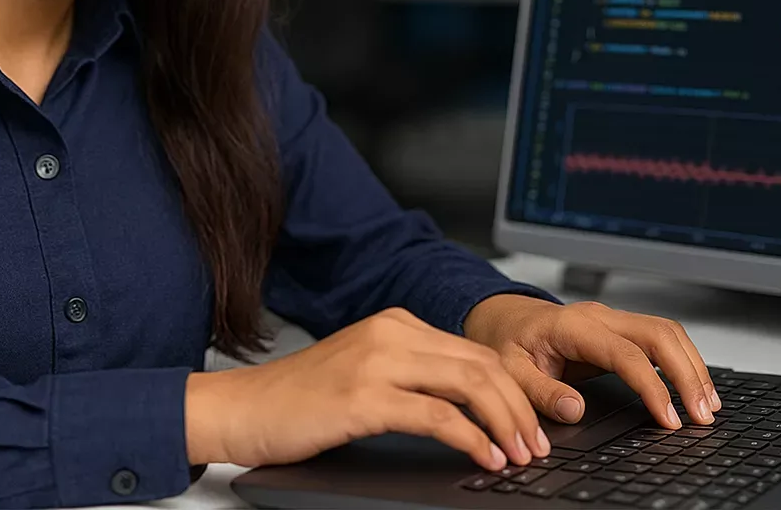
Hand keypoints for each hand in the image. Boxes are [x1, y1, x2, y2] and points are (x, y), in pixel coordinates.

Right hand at [184, 307, 552, 471]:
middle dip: (521, 407)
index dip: (515, 389)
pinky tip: (484, 457)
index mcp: (396, 324)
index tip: (535, 422)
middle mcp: (391, 333)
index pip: (477, 350)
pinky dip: (471, 438)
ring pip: (469, 383)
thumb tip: (473, 407)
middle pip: (482, 363)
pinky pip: (436, 415)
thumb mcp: (366, 375)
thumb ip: (413, 377)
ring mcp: (377, 361)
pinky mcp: (363, 397)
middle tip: (538, 444)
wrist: (241, 408)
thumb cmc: (299, 401)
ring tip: (520, 454)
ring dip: (505, 422)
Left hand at [463, 294, 719, 429]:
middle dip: (687, 373)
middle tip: (702, 414)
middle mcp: (599, 316)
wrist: (501, 317)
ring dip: (692, 366)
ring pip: (666, 332)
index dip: (652, 386)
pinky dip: (682, 360)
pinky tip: (693, 385)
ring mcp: (611, 319)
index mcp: (573, 325)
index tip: (668, 418)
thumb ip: (539, 391)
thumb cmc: (505, 341)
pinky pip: (660, 338)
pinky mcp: (619, 330)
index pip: (626, 354)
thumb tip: (575, 410)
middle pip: (659, 334)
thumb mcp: (508, 369)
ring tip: (707, 404)